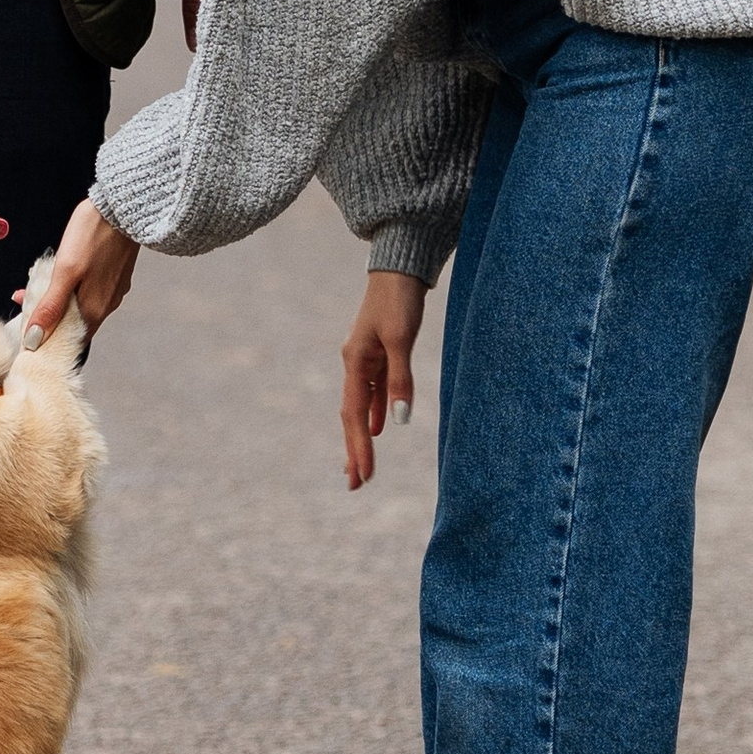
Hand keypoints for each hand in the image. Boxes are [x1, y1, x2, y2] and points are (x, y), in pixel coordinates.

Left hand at [18, 195, 138, 349]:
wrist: (122, 206)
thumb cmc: (93, 234)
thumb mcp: (65, 271)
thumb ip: (50, 307)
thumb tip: (34, 340)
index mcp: (94, 310)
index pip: (67, 340)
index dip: (45, 337)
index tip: (25, 326)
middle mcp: (107, 305)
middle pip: (72, 322)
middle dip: (47, 314)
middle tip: (24, 296)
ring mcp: (114, 290)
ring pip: (80, 304)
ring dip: (58, 298)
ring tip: (37, 280)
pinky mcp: (116, 275)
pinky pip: (90, 289)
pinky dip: (72, 286)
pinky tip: (62, 270)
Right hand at [341, 270, 424, 489]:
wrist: (399, 269)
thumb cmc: (399, 301)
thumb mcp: (401, 340)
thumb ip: (399, 380)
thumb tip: (399, 422)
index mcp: (354, 362)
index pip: (354, 415)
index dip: (358, 447)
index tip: (362, 476)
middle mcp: (354, 364)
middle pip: (351, 417)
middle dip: (353, 451)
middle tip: (355, 485)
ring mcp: (365, 359)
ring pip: (360, 407)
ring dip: (361, 436)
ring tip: (361, 466)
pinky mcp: (378, 354)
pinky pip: (374, 391)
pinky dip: (376, 411)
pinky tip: (380, 427)